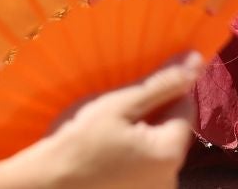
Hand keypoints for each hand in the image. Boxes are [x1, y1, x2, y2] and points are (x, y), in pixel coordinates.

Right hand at [13, 54, 200, 188]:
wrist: (41, 185)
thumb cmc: (76, 141)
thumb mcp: (118, 104)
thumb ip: (161, 84)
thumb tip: (197, 60)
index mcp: (170, 153)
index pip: (186, 107)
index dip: (164, 90)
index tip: (135, 86)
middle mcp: (170, 179)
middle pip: (172, 130)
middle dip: (152, 114)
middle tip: (119, 105)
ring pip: (157, 149)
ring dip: (141, 135)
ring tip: (110, 128)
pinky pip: (144, 167)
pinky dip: (132, 155)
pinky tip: (107, 150)